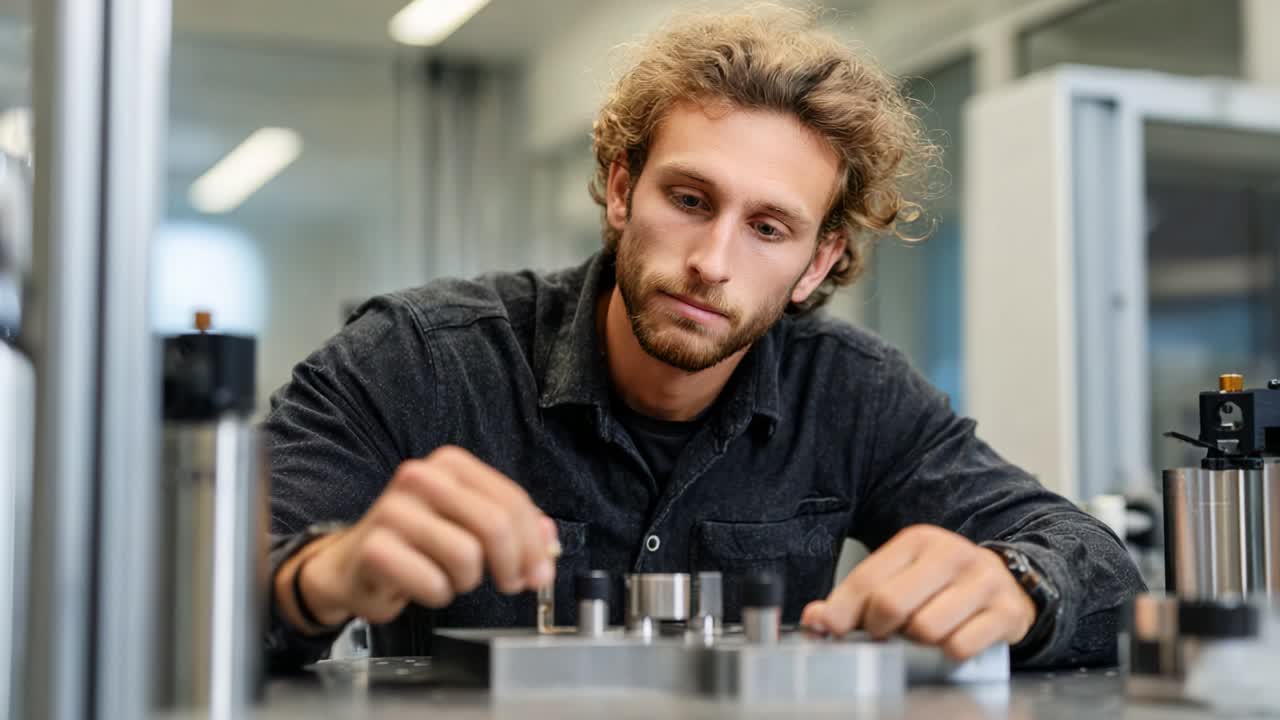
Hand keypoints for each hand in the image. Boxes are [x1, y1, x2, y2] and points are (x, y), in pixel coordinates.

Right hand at [276, 445, 557, 630]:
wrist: (354, 565)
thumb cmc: (418, 543)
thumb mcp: (470, 525)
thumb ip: (515, 527)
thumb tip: (549, 542)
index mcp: (450, 464)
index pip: (512, 501)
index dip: (535, 544)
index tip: (539, 572)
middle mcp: (420, 477)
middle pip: (495, 524)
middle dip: (514, 564)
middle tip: (511, 584)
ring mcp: (393, 510)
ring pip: (466, 556)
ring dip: (468, 581)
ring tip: (452, 578)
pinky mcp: (374, 548)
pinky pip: (433, 582)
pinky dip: (438, 594)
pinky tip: (424, 586)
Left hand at [800, 525, 1034, 660]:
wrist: (1009, 581)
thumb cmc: (942, 584)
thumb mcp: (900, 576)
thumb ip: (855, 597)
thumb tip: (814, 619)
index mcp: (918, 540)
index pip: (867, 579)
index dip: (843, 611)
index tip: (834, 630)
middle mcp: (951, 554)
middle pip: (891, 604)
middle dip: (880, 629)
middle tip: (886, 634)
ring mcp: (982, 581)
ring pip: (926, 629)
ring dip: (917, 643)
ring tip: (921, 635)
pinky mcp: (1006, 612)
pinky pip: (960, 646)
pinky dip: (948, 653)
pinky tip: (950, 641)